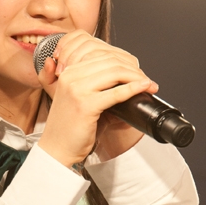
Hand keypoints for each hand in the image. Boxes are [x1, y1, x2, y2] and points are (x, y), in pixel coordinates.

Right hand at [37, 30, 158, 166]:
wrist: (57, 149)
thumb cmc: (70, 129)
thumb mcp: (81, 99)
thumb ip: (97, 86)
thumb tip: (126, 80)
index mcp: (69, 72)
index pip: (102, 55)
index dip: (125, 61)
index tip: (137, 71)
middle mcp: (71, 76)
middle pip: (110, 61)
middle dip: (133, 68)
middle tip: (146, 79)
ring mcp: (77, 89)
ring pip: (115, 72)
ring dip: (136, 77)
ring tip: (148, 84)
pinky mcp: (85, 104)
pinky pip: (115, 92)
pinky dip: (133, 88)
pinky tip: (144, 88)